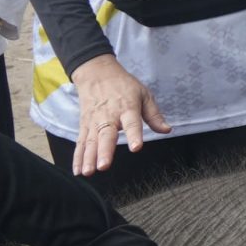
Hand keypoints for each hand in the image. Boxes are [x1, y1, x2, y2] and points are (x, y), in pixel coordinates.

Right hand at [71, 56, 171, 175]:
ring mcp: (94, 121)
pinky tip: (78, 170)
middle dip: (104, 151)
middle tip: (103, 166)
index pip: (132, 123)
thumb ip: (154, 115)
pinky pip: (80, 143)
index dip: (134, 135)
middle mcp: (109, 116)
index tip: (136, 147)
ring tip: (88, 172)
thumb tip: (167, 130)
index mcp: (127, 108)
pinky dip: (78, 157)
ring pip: (90, 141)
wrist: (96, 73)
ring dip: (88, 158)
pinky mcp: (84, 125)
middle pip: (106, 135)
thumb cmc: (123, 85)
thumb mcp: (144, 94)